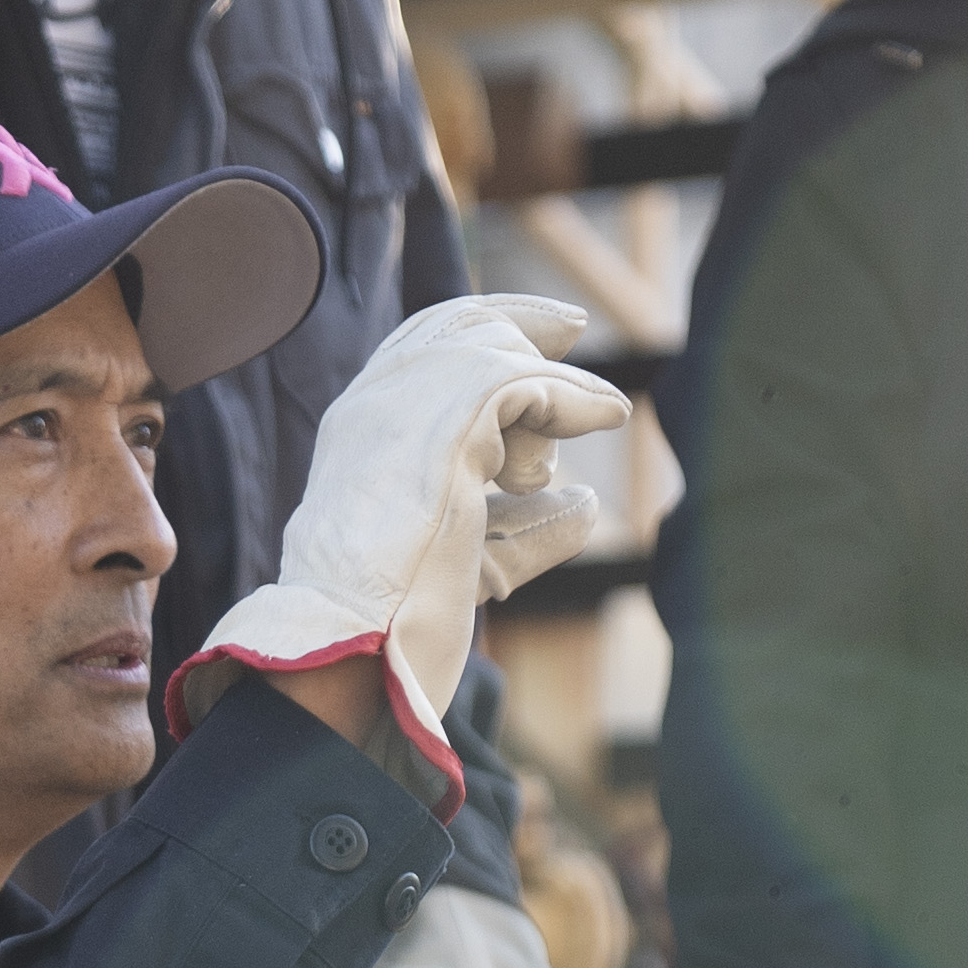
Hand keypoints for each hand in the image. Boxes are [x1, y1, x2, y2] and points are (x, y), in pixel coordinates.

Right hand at [181, 295, 626, 793]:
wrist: (359, 644)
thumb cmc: (399, 626)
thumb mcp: (470, 563)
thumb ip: (523, 525)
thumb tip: (586, 502)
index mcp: (360, 435)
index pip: (417, 359)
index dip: (476, 347)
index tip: (536, 353)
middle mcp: (377, 403)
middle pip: (454, 328)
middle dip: (519, 323)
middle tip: (571, 330)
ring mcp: (410, 399)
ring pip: (495, 352)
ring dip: (547, 389)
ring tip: (587, 421)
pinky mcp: (453, 412)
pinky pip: (529, 382)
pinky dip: (575, 398)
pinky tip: (608, 414)